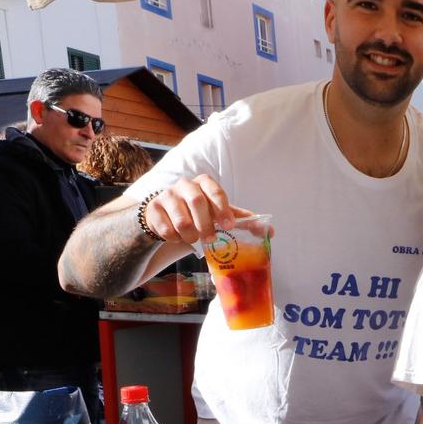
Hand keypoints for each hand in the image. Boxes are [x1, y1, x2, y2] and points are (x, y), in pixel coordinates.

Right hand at [139, 173, 256, 246]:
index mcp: (204, 184)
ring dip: (189, 232)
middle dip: (205, 222)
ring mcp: (166, 196)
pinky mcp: (152, 209)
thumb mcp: (220, 215)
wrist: (167, 219)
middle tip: (210, 239)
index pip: (214, 189)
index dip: (222, 207)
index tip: (229, 226)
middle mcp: (184, 185)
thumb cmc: (198, 215)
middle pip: (196, 200)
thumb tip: (270, 232)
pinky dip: (172, 236)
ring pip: (179, 214)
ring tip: (193, 240)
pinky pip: (163, 225)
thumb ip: (241, 220)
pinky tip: (176, 237)